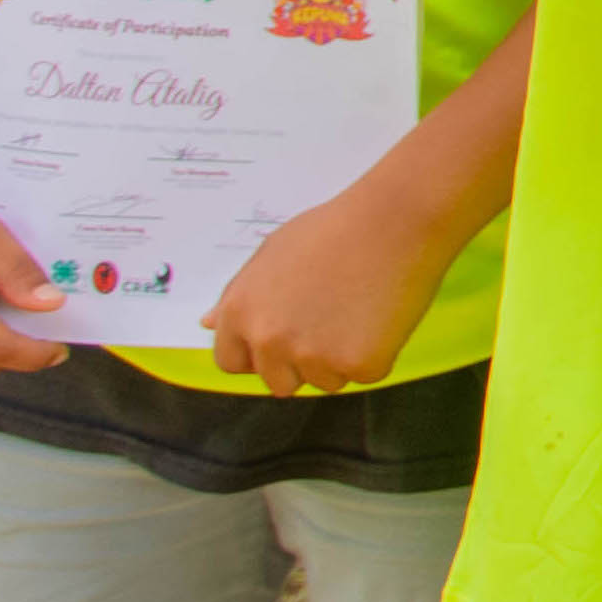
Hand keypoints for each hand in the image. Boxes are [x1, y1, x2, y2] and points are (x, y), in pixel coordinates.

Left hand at [202, 174, 446, 394]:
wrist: (393, 219)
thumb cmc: (334, 228)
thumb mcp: (271, 253)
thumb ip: (238, 295)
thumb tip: (207, 324)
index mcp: (241, 314)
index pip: (232, 362)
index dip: (260, 352)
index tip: (286, 334)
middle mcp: (269, 341)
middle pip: (279, 382)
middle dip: (301, 361)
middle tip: (331, 318)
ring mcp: (314, 356)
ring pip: (325, 381)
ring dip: (341, 358)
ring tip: (359, 310)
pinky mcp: (360, 364)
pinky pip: (365, 374)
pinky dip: (377, 352)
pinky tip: (382, 314)